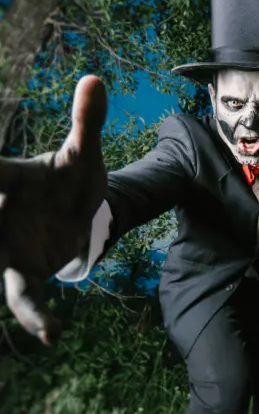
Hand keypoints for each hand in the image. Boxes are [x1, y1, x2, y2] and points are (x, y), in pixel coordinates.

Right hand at [0, 75, 107, 343]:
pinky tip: (53, 335)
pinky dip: (34, 315)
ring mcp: (5, 246)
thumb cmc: (72, 178)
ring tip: (24, 310)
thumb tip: (95, 78)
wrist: (77, 212)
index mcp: (10, 177)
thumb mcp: (85, 154)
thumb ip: (87, 121)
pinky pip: (22, 295)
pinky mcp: (21, 271)